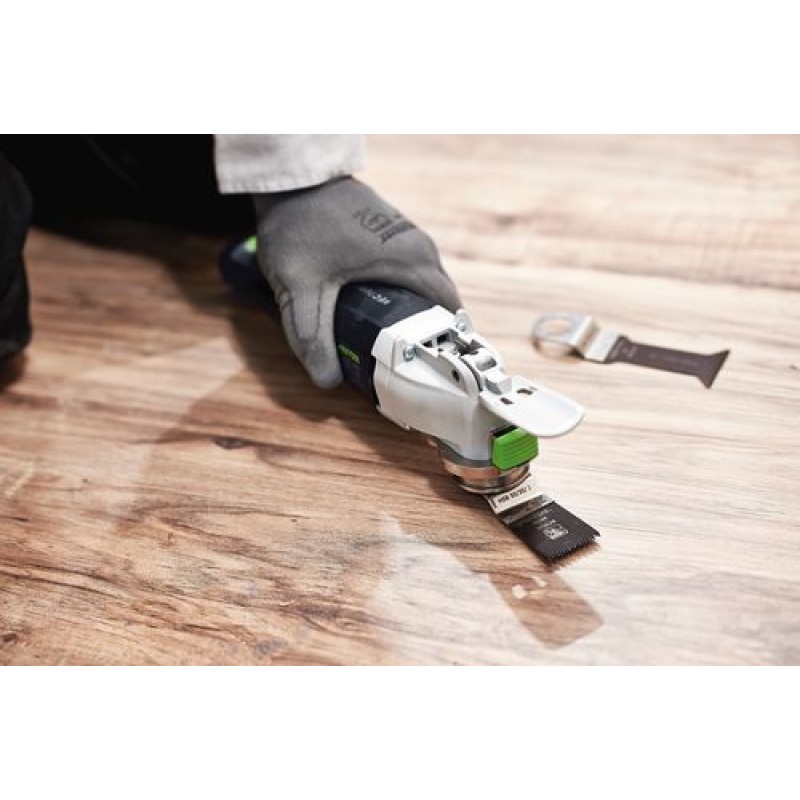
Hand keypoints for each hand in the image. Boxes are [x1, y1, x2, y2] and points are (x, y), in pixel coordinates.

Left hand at [254, 177, 460, 387]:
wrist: (291, 179)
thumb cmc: (300, 225)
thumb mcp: (301, 288)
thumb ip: (312, 335)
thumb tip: (327, 382)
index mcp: (411, 261)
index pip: (449, 310)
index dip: (444, 340)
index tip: (432, 368)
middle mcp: (419, 246)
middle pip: (438, 300)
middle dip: (427, 331)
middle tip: (405, 363)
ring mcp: (407, 235)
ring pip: (424, 284)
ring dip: (414, 311)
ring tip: (392, 343)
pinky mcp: (392, 231)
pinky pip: (411, 269)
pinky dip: (403, 292)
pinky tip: (377, 309)